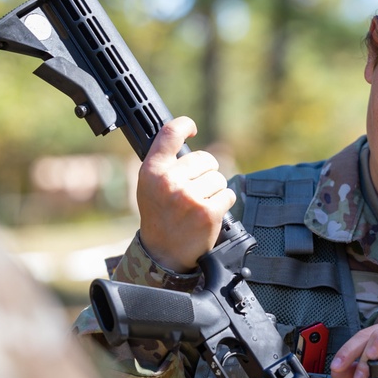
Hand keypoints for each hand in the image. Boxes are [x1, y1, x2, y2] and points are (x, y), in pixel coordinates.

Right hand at [137, 116, 236, 271]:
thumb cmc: (159, 214)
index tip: (191, 128)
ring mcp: (189, 197)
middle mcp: (170, 181)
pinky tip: (209, 213)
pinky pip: (228, 195)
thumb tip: (186, 133)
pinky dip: (223, 203)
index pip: (169, 134)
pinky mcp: (207, 212)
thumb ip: (166, 161)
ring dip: (215, 190)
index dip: (184, 125)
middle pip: (205, 159)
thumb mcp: (150, 184)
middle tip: (195, 189)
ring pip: (219, 178)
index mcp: (153, 171)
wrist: (163, 252)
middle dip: (206, 172)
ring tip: (200, 203)